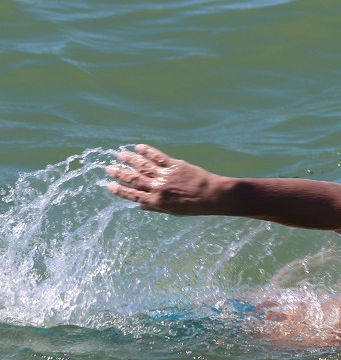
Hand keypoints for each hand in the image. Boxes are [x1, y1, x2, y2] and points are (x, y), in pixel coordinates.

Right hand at [106, 144, 225, 214]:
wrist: (212, 195)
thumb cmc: (194, 206)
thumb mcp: (173, 212)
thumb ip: (155, 207)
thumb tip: (139, 207)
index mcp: (156, 201)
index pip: (133, 195)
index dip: (120, 190)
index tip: (109, 185)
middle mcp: (157, 188)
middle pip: (134, 179)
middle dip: (120, 173)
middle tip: (109, 168)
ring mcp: (165, 175)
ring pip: (143, 166)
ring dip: (130, 160)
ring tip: (120, 155)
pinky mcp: (174, 165)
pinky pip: (157, 156)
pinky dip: (147, 151)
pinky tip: (139, 147)